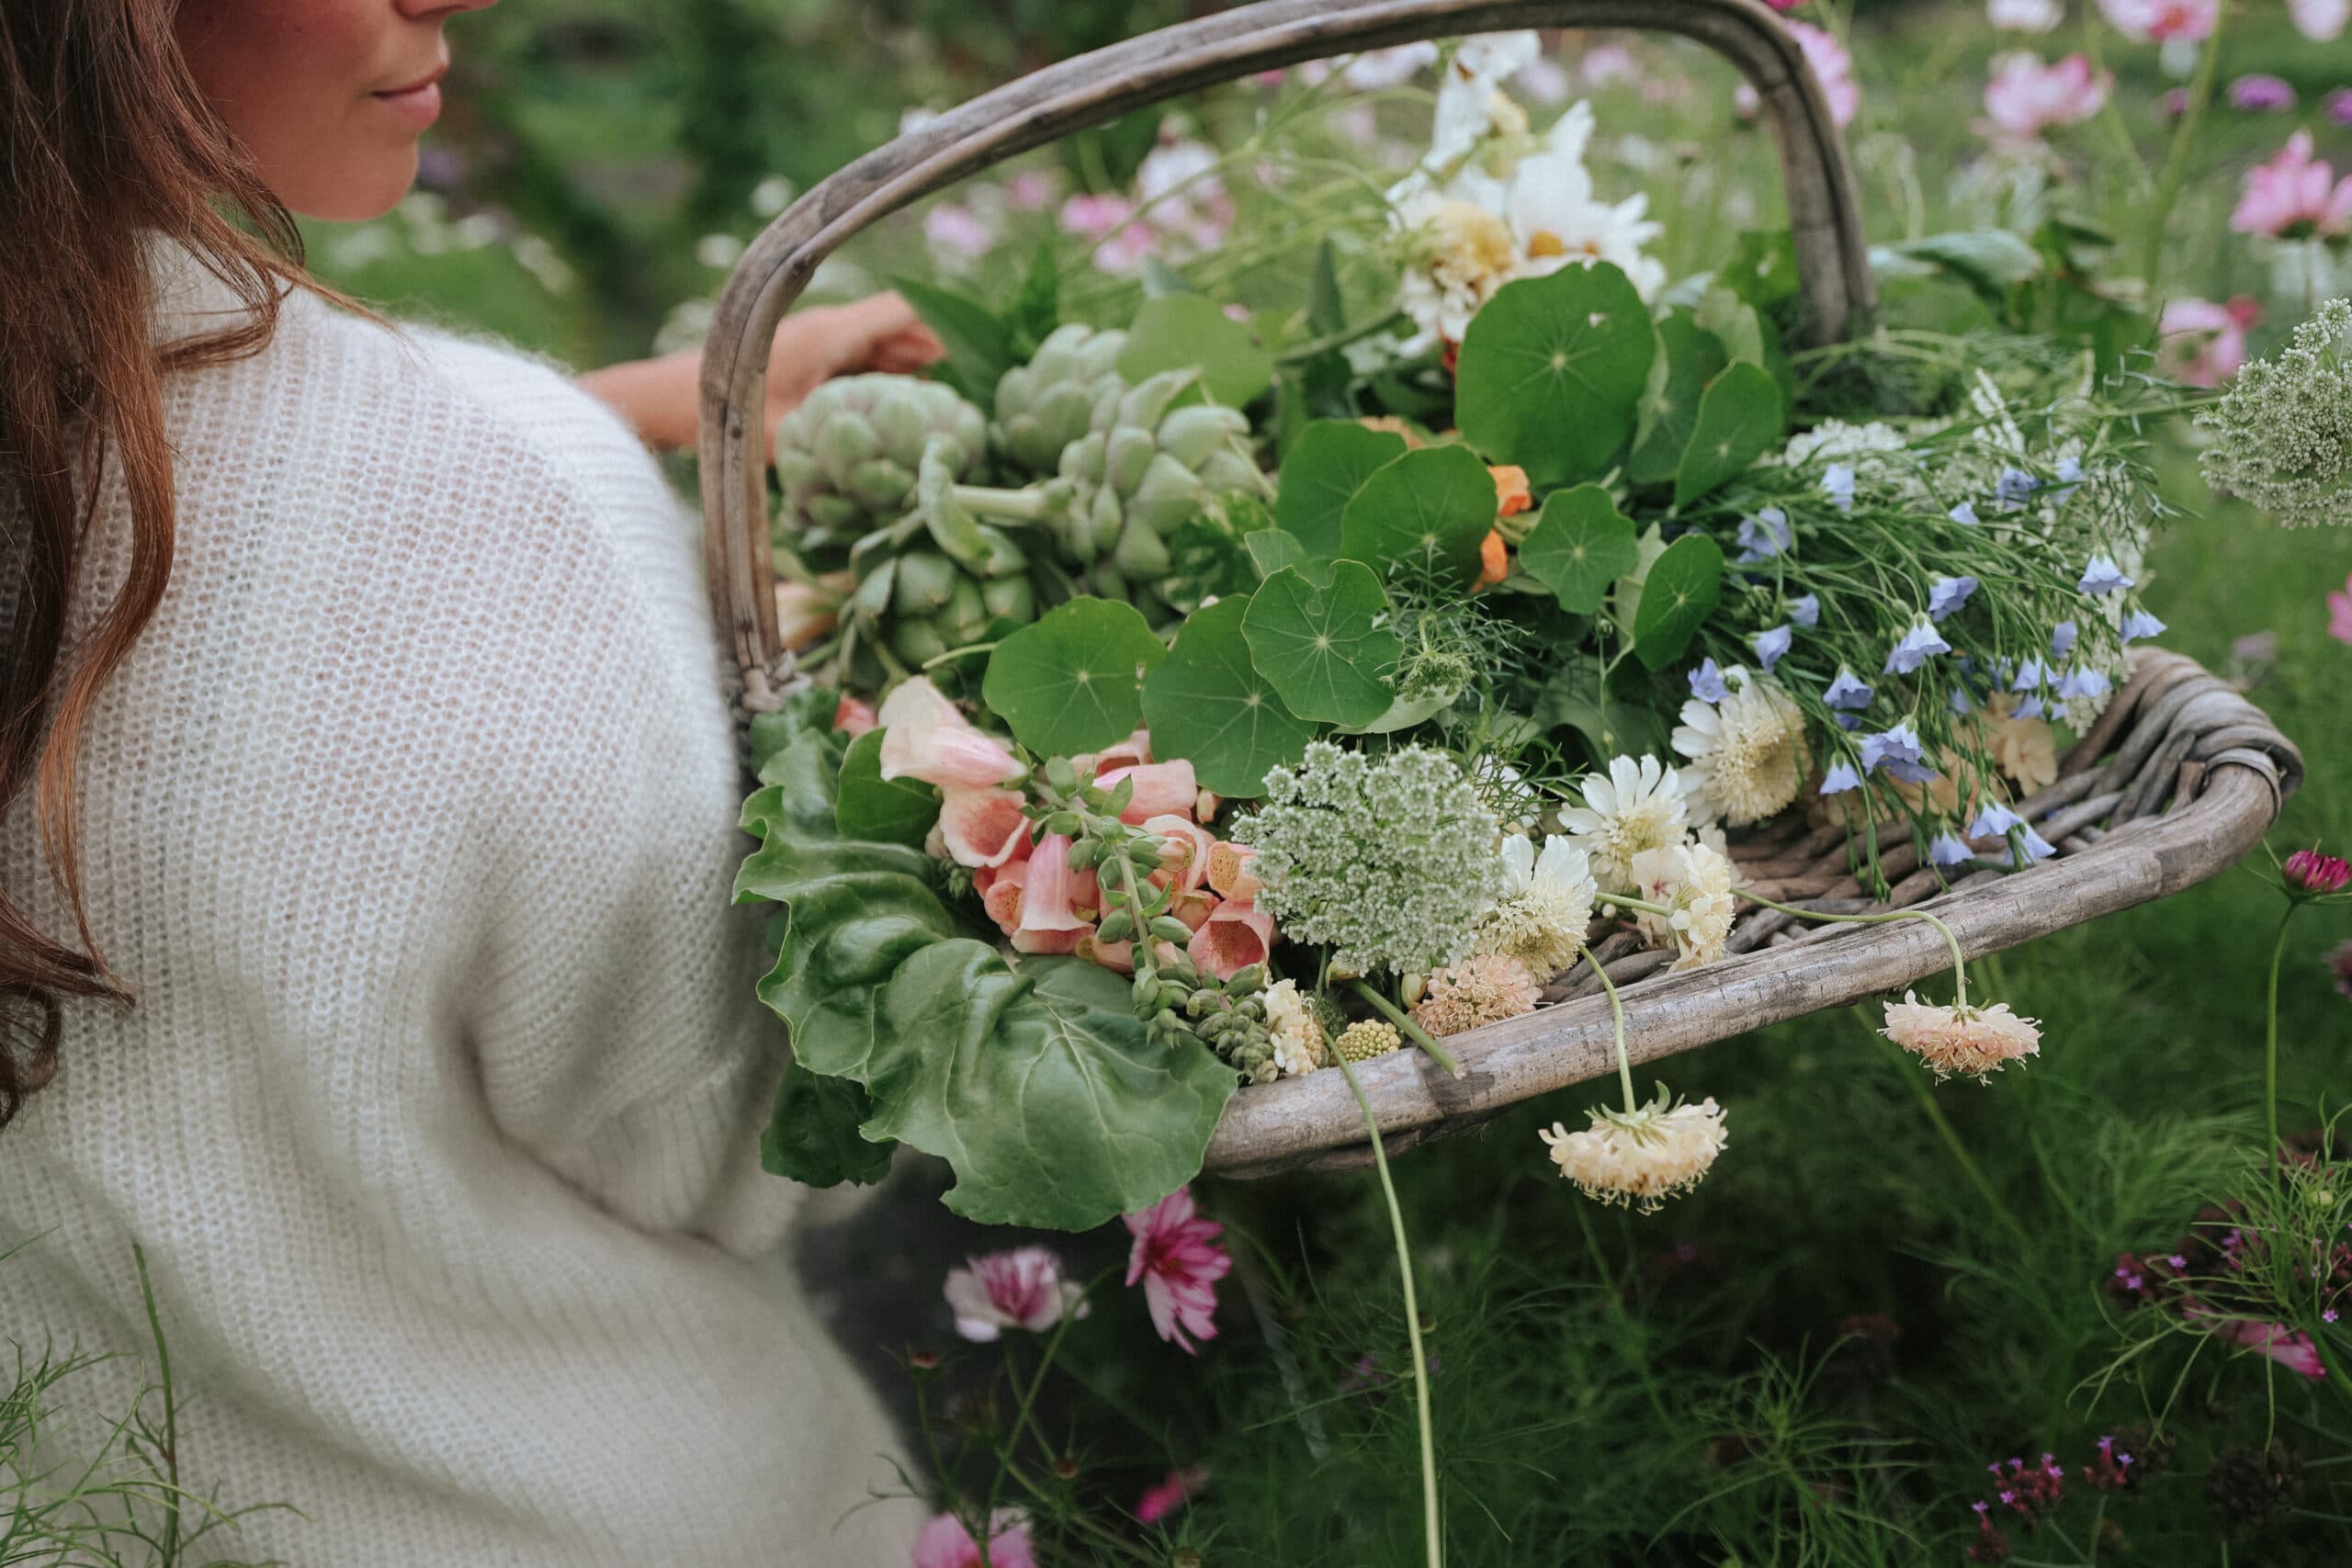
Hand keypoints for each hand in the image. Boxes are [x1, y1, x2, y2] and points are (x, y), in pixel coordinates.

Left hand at [578, 292, 944, 454]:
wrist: (666, 401)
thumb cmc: (724, 415)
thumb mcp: (790, 437)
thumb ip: (843, 446)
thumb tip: (899, 472)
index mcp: (831, 332)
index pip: (904, 312)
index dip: (946, 325)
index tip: (982, 348)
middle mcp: (828, 329)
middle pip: (898, 330)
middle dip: (938, 354)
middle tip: (978, 386)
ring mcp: (816, 344)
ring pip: (878, 348)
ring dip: (911, 369)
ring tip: (950, 403)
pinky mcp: (803, 361)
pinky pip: (856, 364)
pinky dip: (882, 381)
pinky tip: (901, 413)